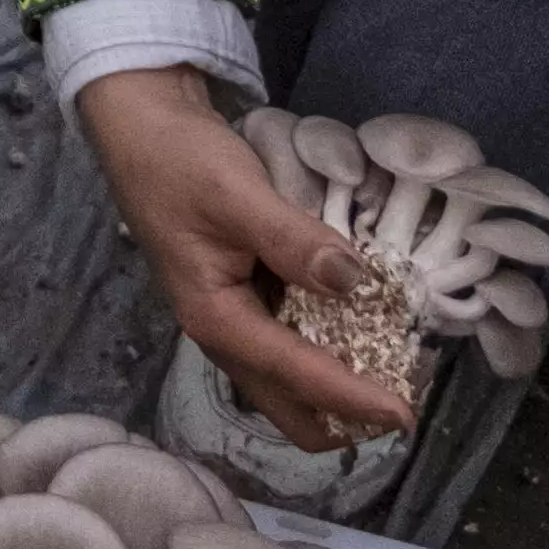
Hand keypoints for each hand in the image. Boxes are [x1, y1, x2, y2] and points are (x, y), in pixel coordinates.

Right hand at [73, 68, 419, 455]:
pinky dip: (328, 352)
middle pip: (287, 407)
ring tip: (395, 375)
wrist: (143, 129)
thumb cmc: (180, 162)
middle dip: (343, 419)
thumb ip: (292, 240)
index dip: (352, 398)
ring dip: (337, 391)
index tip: (404, 414)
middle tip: (403, 407)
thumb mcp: (237, 193)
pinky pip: (292, 346)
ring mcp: (234, 318)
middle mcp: (224, 332)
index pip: (295, 374)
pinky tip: (364, 332)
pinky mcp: (245, 299)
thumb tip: (352, 281)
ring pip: (290, 384)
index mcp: (216, 318)